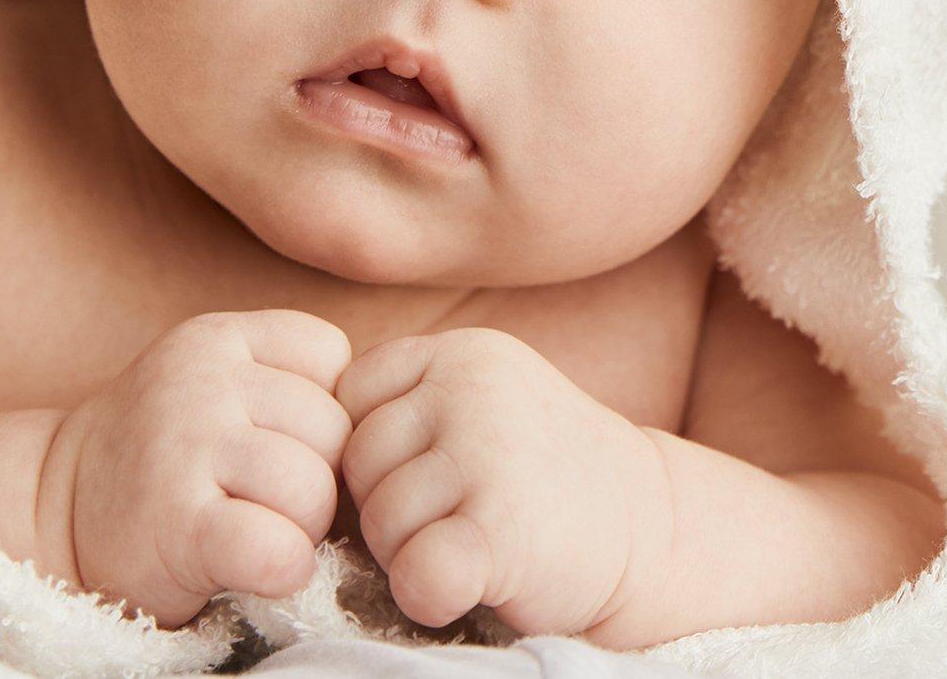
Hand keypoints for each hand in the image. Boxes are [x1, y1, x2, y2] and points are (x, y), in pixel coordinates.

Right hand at [37, 310, 352, 624]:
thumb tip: (392, 439)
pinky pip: (277, 548)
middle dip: (317, 479)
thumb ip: (296, 386)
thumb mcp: (223, 388)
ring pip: (314, 491)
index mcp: (222, 335)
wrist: (52, 514)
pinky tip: (247, 566)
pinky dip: (280, 569)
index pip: (336, 361)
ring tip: (245, 529)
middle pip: (334, 433)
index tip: (276, 445)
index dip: (323, 415)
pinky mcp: (175, 523)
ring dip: (297, 528)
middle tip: (259, 502)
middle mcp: (202, 379)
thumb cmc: (168, 460)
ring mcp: (185, 445)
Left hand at [336, 327, 669, 633]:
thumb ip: (402, 409)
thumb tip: (295, 458)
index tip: (434, 475)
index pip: (347, 404)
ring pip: (379, 523)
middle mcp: (472, 389)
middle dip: (389, 508)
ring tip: (479, 541)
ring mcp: (489, 454)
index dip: (376, 457)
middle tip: (460, 517)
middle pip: (354, 464)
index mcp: (459, 352)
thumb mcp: (478, 406)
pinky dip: (432, 595)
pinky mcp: (502, 528)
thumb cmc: (542, 478)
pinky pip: (417, 574)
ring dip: (413, 554)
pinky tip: (477, 580)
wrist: (651, 530)